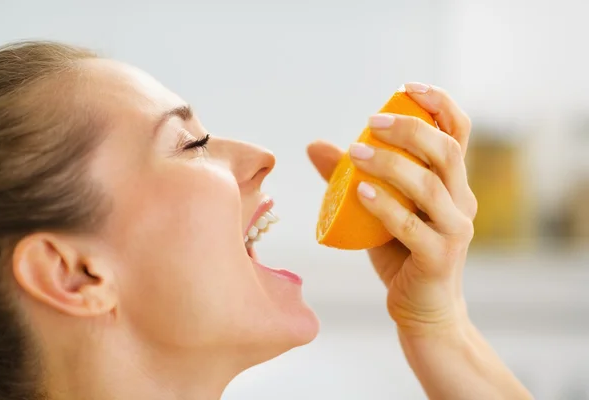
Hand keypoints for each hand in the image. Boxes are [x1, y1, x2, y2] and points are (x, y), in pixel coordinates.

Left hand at [308, 83, 475, 335]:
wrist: (423, 309)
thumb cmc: (401, 253)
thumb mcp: (378, 209)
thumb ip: (352, 176)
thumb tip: (315, 145)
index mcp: (454, 183)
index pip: (458, 132)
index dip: (438, 103)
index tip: (405, 88)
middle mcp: (462, 201)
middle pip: (447, 151)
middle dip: (410, 129)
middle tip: (371, 122)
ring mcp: (455, 230)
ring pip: (430, 186)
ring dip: (391, 164)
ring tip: (356, 153)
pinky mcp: (439, 258)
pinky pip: (412, 226)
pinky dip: (385, 206)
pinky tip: (360, 191)